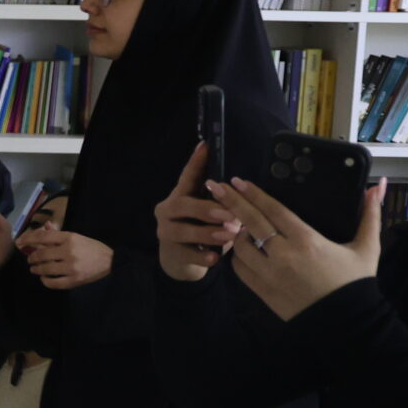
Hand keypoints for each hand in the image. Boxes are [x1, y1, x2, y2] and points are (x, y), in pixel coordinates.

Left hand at [18, 226, 113, 290]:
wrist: (111, 261)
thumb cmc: (90, 247)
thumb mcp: (76, 237)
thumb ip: (58, 233)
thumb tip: (44, 226)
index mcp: (69, 238)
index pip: (43, 237)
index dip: (28, 239)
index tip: (19, 242)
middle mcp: (69, 251)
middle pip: (41, 254)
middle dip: (32, 257)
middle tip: (30, 259)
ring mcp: (71, 267)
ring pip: (45, 269)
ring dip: (36, 269)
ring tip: (34, 269)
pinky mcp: (74, 280)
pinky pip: (53, 282)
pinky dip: (45, 280)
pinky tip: (44, 278)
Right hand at [154, 143, 240, 282]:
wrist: (181, 261)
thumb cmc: (201, 231)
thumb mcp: (207, 213)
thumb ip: (219, 202)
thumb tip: (241, 189)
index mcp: (179, 196)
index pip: (187, 177)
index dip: (196, 162)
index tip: (206, 146)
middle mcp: (167, 211)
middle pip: (180, 205)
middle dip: (206, 208)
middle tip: (229, 214)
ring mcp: (166, 232)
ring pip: (182, 230)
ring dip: (207, 232)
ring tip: (229, 235)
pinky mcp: (170, 253)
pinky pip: (186, 254)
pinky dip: (202, 257)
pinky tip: (216, 259)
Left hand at [210, 175, 384, 320]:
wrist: (346, 322)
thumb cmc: (355, 282)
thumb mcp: (367, 247)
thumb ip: (370, 215)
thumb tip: (376, 186)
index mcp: (307, 241)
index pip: (273, 211)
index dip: (254, 194)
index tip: (238, 181)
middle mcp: (284, 255)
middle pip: (251, 222)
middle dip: (231, 202)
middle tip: (215, 186)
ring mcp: (270, 274)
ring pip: (240, 247)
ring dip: (234, 232)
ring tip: (232, 222)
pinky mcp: (262, 291)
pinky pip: (240, 269)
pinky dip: (236, 256)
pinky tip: (238, 248)